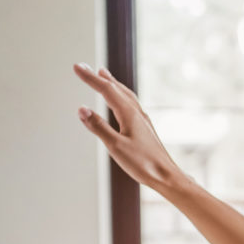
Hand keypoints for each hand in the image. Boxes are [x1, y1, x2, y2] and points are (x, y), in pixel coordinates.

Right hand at [73, 64, 191, 194]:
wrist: (167, 176)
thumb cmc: (144, 164)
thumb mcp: (115, 146)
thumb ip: (98, 127)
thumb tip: (82, 109)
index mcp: (129, 114)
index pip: (106, 89)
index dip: (90, 78)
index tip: (77, 67)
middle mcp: (137, 113)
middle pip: (116, 88)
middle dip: (99, 77)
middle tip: (84, 67)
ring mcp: (142, 119)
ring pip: (125, 94)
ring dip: (112, 83)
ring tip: (103, 75)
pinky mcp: (145, 128)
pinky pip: (131, 103)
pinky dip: (122, 95)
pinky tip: (122, 101)